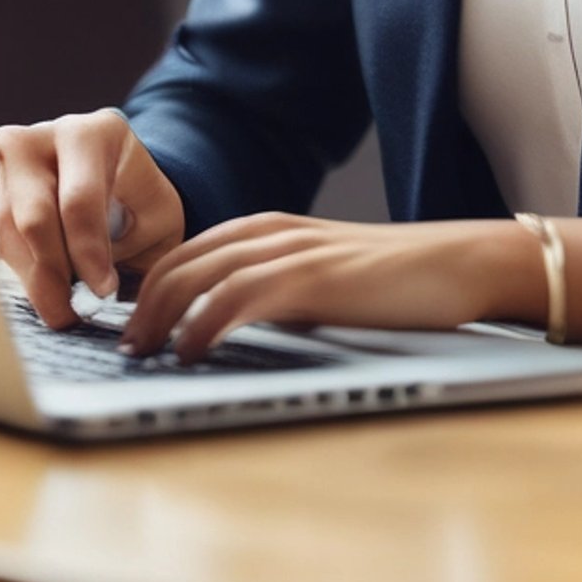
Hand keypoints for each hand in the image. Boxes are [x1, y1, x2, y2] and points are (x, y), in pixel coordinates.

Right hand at [0, 107, 184, 327]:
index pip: (80, 199)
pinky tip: (46, 292)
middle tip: (71, 313)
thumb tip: (107, 299)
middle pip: (35, 215)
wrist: (119, 180)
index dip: (88, 252)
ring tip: (61, 309)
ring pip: (8, 231)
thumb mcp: (157, 215)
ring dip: (34, 278)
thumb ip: (138, 247)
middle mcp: (43, 139)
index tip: (103, 290)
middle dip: (53, 272)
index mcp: (93, 133)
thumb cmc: (142, 199)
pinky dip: (22, 273)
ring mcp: (12, 167)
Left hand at [113, 212, 516, 363]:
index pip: (190, 251)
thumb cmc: (396, 280)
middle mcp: (275, 232)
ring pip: (202, 275)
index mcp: (274, 229)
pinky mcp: (314, 279)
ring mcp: (294, 252)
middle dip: (142, 303)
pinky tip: (189, 350)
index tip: (128, 324)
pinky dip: (204, 323)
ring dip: (161, 315)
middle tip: (122, 345)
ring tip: (141, 352)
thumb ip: (281, 290)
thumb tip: (235, 327)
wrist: (459, 263)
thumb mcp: (324, 280)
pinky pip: (241, 297)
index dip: (150, 286)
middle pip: (183, 260)